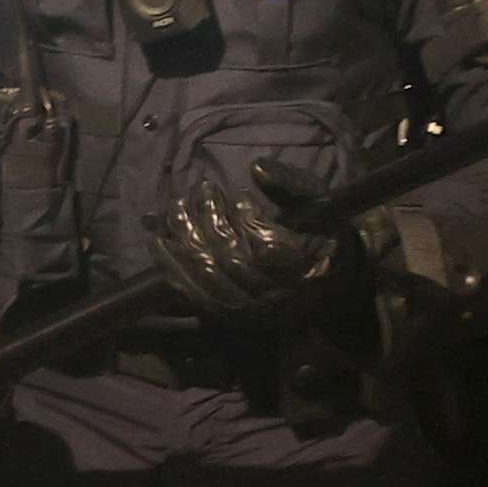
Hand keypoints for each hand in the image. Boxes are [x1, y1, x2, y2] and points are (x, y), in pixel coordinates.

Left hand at [152, 161, 348, 319]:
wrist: (330, 280)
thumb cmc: (322, 232)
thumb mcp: (317, 202)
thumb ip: (290, 184)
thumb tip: (257, 168)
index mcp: (308, 269)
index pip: (267, 248)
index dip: (247, 218)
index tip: (236, 192)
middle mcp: (280, 298)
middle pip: (232, 262)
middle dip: (210, 222)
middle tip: (201, 190)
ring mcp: (254, 313)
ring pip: (210, 279)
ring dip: (187, 240)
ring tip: (176, 207)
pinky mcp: (233, 318)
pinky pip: (196, 296)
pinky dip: (174, 269)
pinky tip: (157, 243)